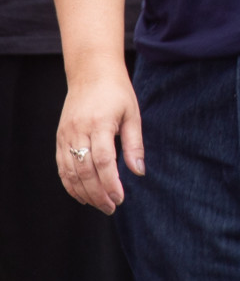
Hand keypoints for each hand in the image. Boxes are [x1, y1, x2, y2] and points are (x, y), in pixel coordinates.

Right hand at [56, 66, 142, 212]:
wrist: (91, 73)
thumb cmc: (116, 92)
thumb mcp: (132, 114)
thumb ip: (134, 144)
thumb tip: (139, 172)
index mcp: (100, 124)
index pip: (104, 161)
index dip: (111, 183)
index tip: (120, 198)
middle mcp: (79, 131)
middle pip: (85, 171)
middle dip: (98, 193)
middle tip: (111, 207)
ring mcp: (66, 135)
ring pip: (70, 172)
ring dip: (84, 192)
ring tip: (99, 204)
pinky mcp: (59, 138)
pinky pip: (61, 166)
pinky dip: (70, 184)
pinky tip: (82, 194)